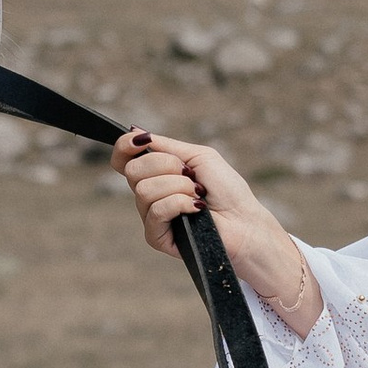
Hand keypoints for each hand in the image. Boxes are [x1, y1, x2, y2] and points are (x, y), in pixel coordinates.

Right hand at [116, 132, 322, 335]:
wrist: (244, 221)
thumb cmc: (227, 190)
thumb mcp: (198, 157)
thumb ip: (165, 146)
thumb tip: (136, 131)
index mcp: (156, 173)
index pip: (122, 159)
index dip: (124, 146)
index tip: (141, 139)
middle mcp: (149, 193)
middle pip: (133, 170)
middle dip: (166, 166)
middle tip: (190, 176)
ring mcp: (151, 216)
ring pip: (145, 190)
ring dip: (179, 187)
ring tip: (198, 194)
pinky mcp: (157, 236)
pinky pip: (156, 211)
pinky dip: (180, 204)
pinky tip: (197, 209)